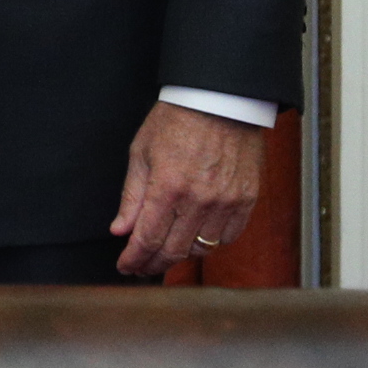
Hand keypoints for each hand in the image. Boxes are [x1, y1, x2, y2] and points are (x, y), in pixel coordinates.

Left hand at [109, 99, 267, 277]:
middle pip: (173, 251)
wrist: (221, 100)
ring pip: (202, 248)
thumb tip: (120, 230)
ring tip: (166, 252)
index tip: (125, 266)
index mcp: (168, 187)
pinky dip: (211, 243)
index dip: (134, 258)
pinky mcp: (247, 199)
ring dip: (181, 255)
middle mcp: (199, 200)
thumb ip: (132, 196)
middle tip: (142, 267)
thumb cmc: (177, 120)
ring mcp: (226, 202)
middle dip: (153, 263)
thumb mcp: (142, 152)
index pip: (147, 239)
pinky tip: (197, 238)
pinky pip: (229, 237)